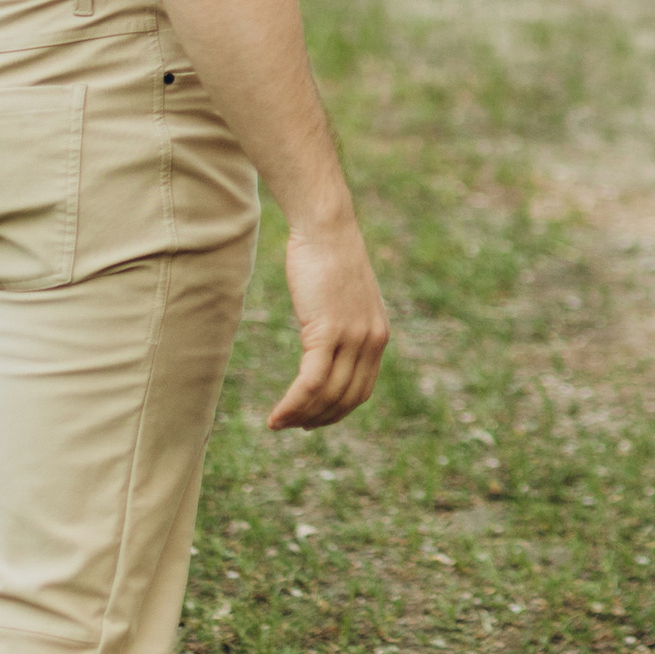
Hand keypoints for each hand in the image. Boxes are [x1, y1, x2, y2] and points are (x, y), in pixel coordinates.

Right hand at [268, 218, 391, 429]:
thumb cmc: (328, 256)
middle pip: (345, 400)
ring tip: (278, 424)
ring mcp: (352, 338)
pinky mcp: (329, 332)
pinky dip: (292, 405)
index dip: (337, 412)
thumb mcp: (344, 297)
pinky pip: (311, 383)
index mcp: (378, 335)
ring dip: (300, 417)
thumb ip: (343, 324)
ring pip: (327, 396)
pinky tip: (276, 415)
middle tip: (291, 426)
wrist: (326, 227)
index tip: (313, 421)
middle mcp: (371, 341)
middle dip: (317, 420)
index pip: (361, 391)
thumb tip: (326, 343)